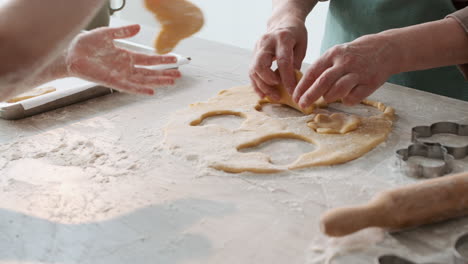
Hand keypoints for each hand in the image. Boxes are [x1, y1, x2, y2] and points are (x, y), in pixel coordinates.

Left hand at [66, 24, 180, 94]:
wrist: (69, 53)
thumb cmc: (85, 44)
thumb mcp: (106, 34)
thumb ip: (123, 32)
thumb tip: (138, 27)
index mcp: (126, 56)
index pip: (148, 59)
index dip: (162, 60)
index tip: (175, 59)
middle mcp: (126, 68)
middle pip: (150, 72)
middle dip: (164, 74)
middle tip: (179, 75)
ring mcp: (120, 76)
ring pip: (144, 80)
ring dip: (158, 81)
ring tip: (172, 82)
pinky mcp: (113, 82)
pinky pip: (130, 87)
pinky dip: (141, 89)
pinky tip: (152, 91)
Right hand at [249, 17, 307, 99]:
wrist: (282, 22)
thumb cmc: (295, 34)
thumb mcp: (301, 46)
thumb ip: (296, 63)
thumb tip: (291, 84)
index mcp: (282, 38)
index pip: (283, 61)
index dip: (287, 78)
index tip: (292, 92)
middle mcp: (266, 42)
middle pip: (260, 65)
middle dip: (268, 82)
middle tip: (279, 94)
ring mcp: (257, 48)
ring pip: (253, 71)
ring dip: (262, 87)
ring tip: (274, 96)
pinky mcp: (253, 54)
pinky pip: (251, 72)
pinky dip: (257, 85)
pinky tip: (263, 94)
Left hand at [293, 34, 398, 106]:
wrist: (386, 49)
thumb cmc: (355, 54)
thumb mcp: (337, 53)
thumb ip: (323, 67)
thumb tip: (305, 87)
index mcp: (334, 54)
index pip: (313, 71)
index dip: (302, 86)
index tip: (295, 97)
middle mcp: (345, 62)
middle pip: (323, 82)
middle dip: (310, 95)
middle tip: (302, 105)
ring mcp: (359, 73)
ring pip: (338, 90)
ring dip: (329, 97)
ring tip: (327, 97)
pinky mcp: (370, 83)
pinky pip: (353, 98)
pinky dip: (346, 100)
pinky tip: (346, 96)